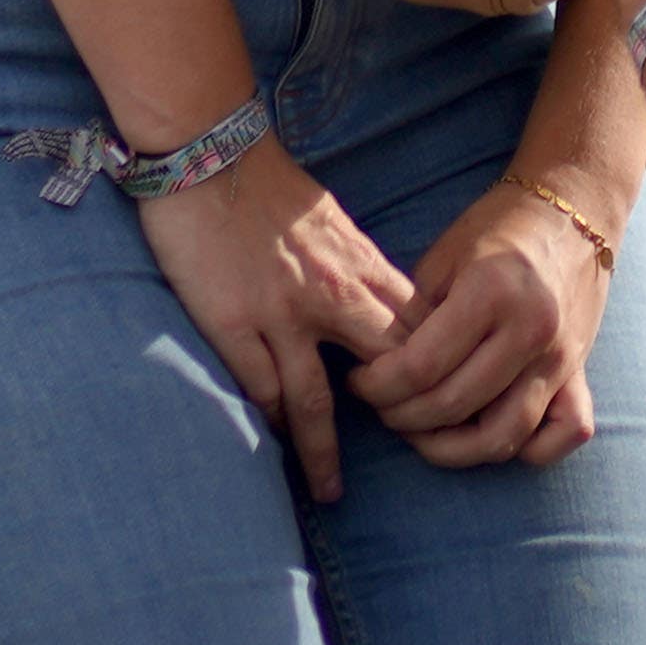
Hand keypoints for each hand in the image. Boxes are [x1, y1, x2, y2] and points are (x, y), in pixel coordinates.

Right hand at [130, 136, 416, 500]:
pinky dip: (270, 423)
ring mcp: (280, 314)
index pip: (413, 330)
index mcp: (360, 265)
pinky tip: (272, 446)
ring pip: (315, 402)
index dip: (430, 372)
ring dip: (324, 453)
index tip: (435, 406)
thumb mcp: (334, 222)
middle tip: (396, 460)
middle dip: (393, 420)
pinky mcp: (233, 325)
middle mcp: (331, 295)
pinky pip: (260, 389)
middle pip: (381, 371)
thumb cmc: (271, 184)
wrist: (210, 152)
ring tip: (331, 492)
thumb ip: (358, 268)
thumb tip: (382, 305)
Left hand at [351, 176, 615, 471]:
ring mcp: (561, 356)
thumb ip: (416, 319)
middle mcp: (531, 329)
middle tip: (382, 406)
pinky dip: (527, 451)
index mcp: (491, 291)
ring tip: (422, 431)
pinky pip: (562, 435)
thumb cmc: (498, 227)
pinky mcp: (580, 370)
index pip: (420, 367)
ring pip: (502, 437)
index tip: (359, 382)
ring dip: (451, 448)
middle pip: (453, 406)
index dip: (378, 386)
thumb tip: (383, 374)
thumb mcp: (443, 259)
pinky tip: (488, 434)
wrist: (574, 208)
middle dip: (402, 417)